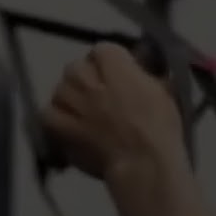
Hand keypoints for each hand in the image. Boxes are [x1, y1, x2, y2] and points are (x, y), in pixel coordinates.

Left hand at [43, 43, 184, 178]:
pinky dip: (55, 120)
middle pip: (76, 67)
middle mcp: (88, 78)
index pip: (104, 50)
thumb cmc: (161, 131)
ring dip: (69, 100)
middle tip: (101, 99)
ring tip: (85, 115)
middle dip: (86, 80)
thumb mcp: (168, 94)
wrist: (144, 164)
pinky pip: (47, 115)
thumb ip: (152, 77)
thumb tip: (147, 67)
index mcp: (116, 66)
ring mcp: (70, 102)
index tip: (120, 77)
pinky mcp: (58, 126)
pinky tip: (68, 128)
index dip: (111, 64)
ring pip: (60, 90)